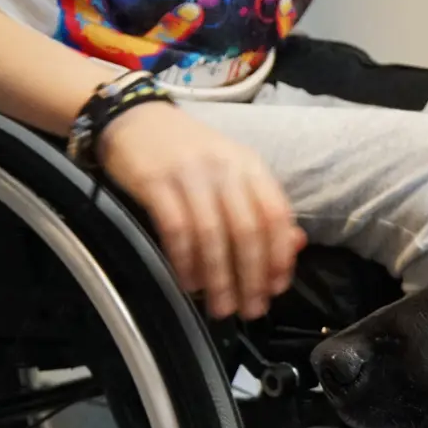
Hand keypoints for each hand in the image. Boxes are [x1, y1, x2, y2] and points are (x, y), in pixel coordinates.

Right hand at [98, 100, 306, 319]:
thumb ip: (263, 206)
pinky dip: (185, 262)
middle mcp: (224, 167)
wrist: (132, 118)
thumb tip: (295, 246)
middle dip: (251, 277)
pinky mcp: (154, 182)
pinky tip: (189, 283)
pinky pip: (176, 230)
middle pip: (247, 230)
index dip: (279, 257)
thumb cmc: (188, 153)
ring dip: (218, 278)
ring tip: (220, 307)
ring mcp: (189, 174)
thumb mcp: (232, 171)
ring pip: (212, 235)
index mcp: (250, 165)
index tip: (276, 289)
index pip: (276, 215)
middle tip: (250, 309)